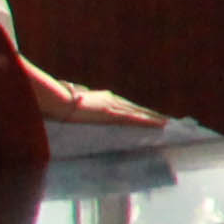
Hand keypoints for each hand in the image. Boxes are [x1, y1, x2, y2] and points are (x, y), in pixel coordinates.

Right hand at [41, 79, 162, 128]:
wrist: (57, 100)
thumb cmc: (61, 102)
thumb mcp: (74, 102)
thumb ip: (81, 102)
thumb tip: (80, 100)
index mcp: (103, 98)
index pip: (125, 106)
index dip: (137, 111)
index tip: (148, 115)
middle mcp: (111, 99)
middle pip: (135, 108)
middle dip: (150, 115)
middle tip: (165, 120)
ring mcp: (112, 106)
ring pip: (139, 113)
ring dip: (153, 118)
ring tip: (167, 123)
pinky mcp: (112, 114)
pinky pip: (135, 119)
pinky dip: (149, 122)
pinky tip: (160, 125)